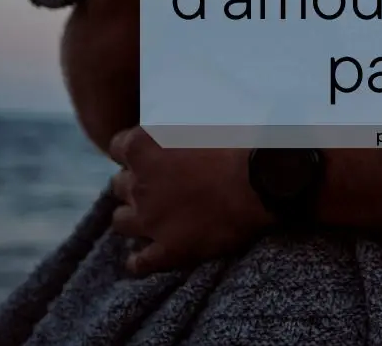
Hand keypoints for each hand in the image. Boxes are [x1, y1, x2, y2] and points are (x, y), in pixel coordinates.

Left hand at [108, 127, 273, 274]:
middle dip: (134, 181)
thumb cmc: (238, 143)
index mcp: (145, 146)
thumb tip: (174, 120)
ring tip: (151, 215)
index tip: (150, 150)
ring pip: (120, 221)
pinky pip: (139, 262)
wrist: (262, 181)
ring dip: (133, 215)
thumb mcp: (204, 119)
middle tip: (157, 182)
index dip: (134, 149)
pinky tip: (147, 255)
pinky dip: (140, 259)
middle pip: (118, 184)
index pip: (118, 146)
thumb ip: (178, 123)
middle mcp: (139, 183)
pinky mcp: (167, 250)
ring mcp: (149, 220)